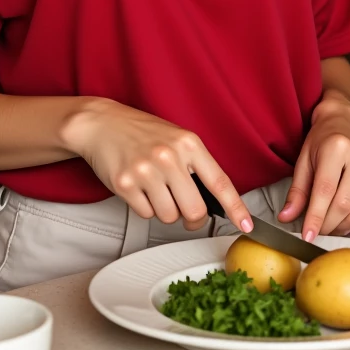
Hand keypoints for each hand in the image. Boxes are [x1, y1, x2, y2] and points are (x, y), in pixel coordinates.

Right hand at [65, 97, 252, 233]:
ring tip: (154, 187)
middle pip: (195, 211)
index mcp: (188, 143)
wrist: (103, 123)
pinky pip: (145, 214)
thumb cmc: (142, 132)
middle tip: (185, 212)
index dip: (236, 208)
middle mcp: (169, 156)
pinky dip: (143, 207)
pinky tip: (138, 187)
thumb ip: (196, 165)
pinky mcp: (125, 184)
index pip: (219, 182)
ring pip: (169, 216)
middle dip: (192, 219)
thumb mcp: (177, 138)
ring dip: (164, 211)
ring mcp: (146, 170)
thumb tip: (214, 202)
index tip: (247, 225)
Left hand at [278, 92, 349, 240]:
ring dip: (342, 228)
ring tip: (330, 224)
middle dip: (327, 226)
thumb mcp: (304, 159)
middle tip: (316, 231)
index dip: (315, 218)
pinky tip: (348, 222)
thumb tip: (286, 217)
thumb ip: (296, 191)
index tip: (307, 236)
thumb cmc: (323, 139)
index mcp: (337, 147)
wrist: (346, 122)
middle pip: (344, 206)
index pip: (325, 191)